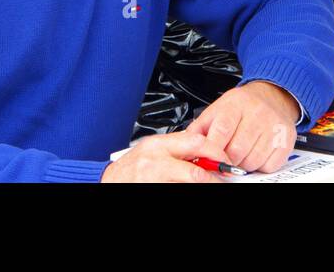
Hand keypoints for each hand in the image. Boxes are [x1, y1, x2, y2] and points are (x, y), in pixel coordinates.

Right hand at [100, 131, 229, 182]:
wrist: (108, 182)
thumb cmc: (129, 169)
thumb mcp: (152, 151)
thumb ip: (176, 150)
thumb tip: (205, 154)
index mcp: (158, 145)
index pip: (196, 142)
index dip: (216, 152)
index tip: (226, 161)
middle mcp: (156, 162)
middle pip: (196, 167)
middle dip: (215, 174)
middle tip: (225, 177)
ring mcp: (154, 179)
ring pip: (191, 180)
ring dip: (206, 183)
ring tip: (212, 183)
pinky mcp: (154, 190)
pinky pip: (178, 190)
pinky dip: (190, 189)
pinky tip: (192, 187)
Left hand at [186, 80, 299, 173]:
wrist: (273, 96)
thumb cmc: (243, 104)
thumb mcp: (219, 107)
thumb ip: (201, 126)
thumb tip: (187, 142)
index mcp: (236, 104)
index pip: (222, 130)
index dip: (213, 149)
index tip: (209, 158)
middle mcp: (257, 113)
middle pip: (237, 150)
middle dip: (228, 159)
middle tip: (226, 155)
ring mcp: (274, 126)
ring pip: (252, 161)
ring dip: (243, 163)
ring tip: (242, 152)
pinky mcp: (286, 140)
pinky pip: (269, 165)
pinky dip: (260, 166)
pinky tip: (257, 153)